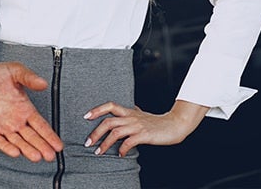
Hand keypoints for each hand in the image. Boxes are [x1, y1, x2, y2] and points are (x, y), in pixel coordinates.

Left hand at [0, 62, 63, 161]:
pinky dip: (6, 147)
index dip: (49, 135)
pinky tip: (15, 152)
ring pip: (18, 142)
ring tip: (36, 156)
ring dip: (27, 149)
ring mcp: (2, 126)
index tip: (58, 145)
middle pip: (32, 137)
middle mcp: (15, 119)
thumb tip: (43, 83)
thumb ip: (29, 77)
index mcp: (24, 107)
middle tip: (50, 155)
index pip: (40, 125)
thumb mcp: (14, 70)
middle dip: (42, 146)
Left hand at [84, 100, 208, 156]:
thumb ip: (132, 112)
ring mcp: (137, 126)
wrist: (174, 125)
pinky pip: (129, 142)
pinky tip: (119, 154)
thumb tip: (127, 108)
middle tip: (88, 142)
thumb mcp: (141, 114)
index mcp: (129, 111)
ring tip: (98, 152)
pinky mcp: (144, 135)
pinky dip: (122, 149)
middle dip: (95, 133)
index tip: (86, 116)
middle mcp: (131, 117)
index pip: (109, 105)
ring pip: (115, 132)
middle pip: (108, 122)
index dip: (97, 110)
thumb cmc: (157, 121)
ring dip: (105, 143)